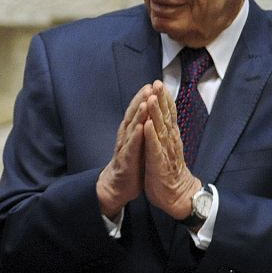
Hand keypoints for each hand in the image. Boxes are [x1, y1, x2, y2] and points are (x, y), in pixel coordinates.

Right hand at [96, 82, 155, 218]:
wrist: (118, 187)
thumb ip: (143, 130)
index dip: (144, 98)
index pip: (137, 113)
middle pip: (133, 116)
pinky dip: (135, 137)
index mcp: (131, 134)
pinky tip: (140, 127)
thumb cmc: (131, 165)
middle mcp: (126, 138)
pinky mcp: (125, 161)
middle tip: (149, 86)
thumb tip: (150, 114)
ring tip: (144, 102)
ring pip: (131, 128)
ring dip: (137, 115)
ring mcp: (124, 148)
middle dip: (140, 101)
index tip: (153, 85)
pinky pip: (131, 147)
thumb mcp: (139, 145)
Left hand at [144, 84, 201, 219]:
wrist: (177, 196)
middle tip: (159, 83)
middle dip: (162, 100)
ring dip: (157, 113)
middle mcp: (170, 142)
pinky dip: (151, 136)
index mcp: (170, 138)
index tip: (159, 83)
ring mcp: (165, 153)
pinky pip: (154, 148)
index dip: (164, 99)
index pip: (168, 115)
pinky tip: (148, 125)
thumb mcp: (166, 149)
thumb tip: (166, 118)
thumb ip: (166, 133)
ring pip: (161, 130)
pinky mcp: (159, 164)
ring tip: (153, 98)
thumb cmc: (168, 171)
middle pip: (166, 118)